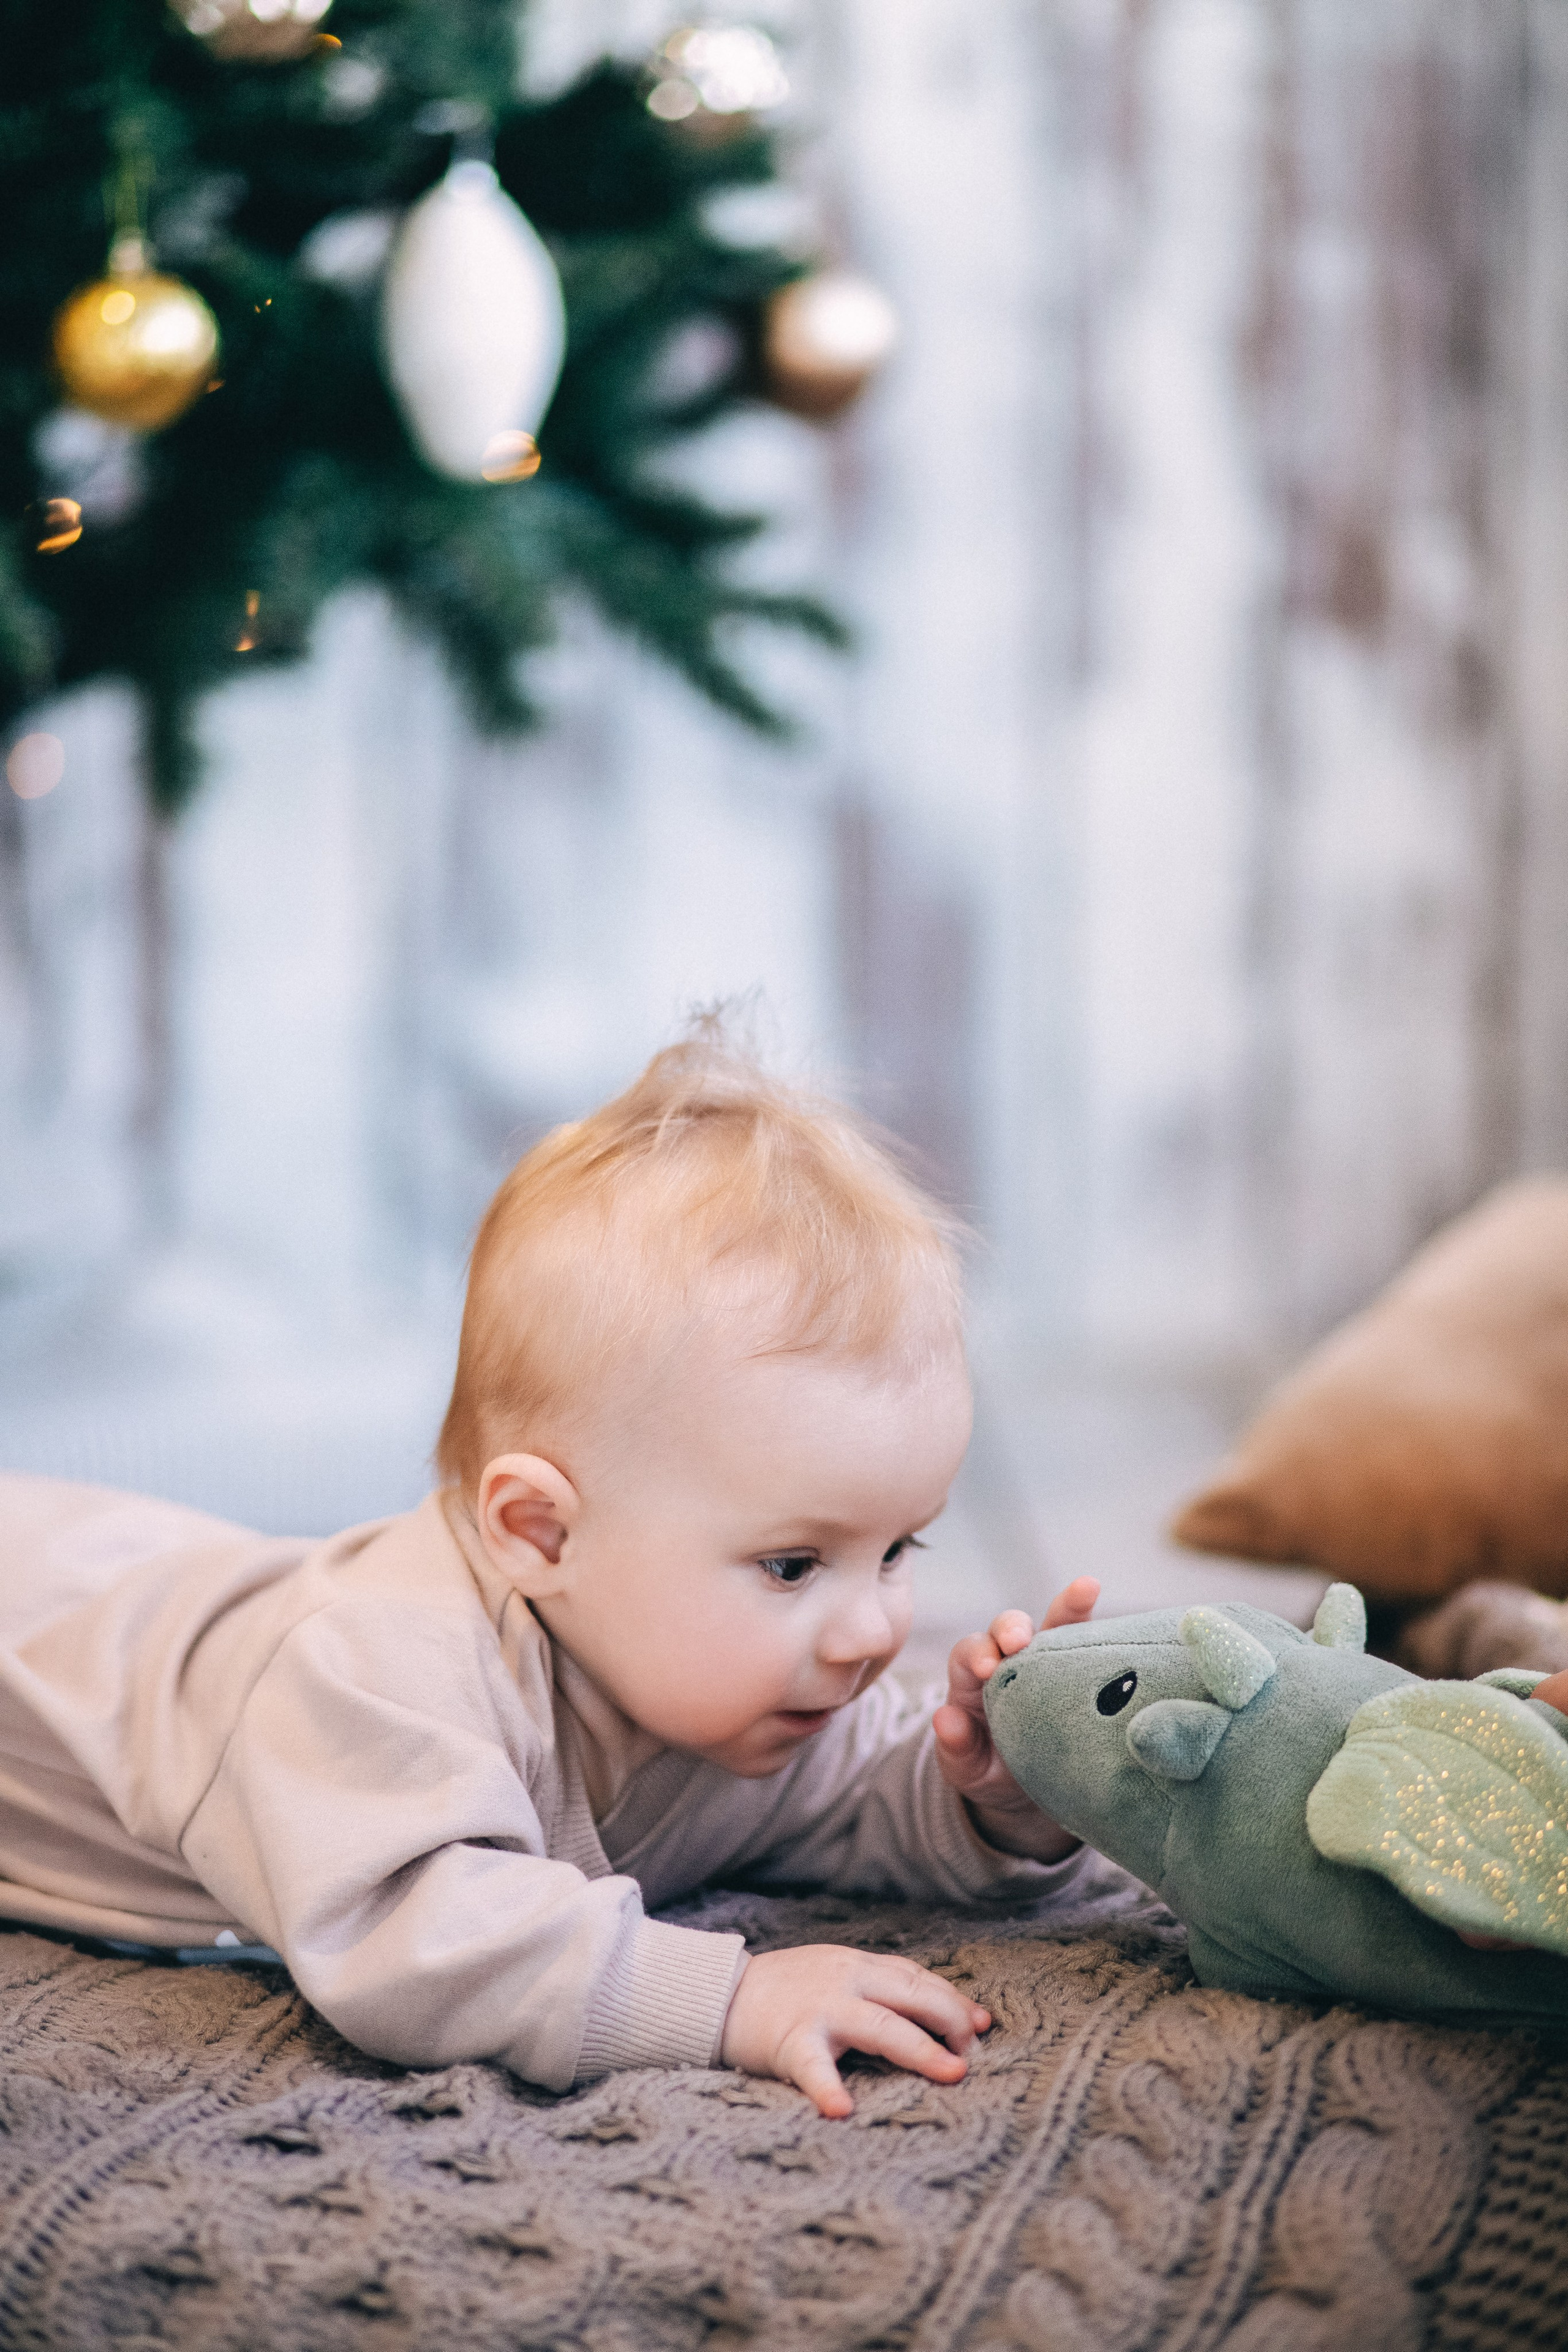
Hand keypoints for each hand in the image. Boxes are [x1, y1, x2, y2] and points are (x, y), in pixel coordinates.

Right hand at [720, 1944, 989, 2117]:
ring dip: (920, 2050)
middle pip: (912, 1996)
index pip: (918, 1978)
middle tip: (975, 2054)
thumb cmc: (789, 1992)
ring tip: (952, 2073)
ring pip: (881, 2026)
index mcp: (859, 1967)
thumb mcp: (840, 1977)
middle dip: (952, 2021)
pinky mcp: (791, 2041)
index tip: (983, 2025)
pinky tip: (843, 2111)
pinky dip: (828, 2088)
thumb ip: (888, 1992)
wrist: (719, 1995)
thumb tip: (958, 2016)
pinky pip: (814, 2068)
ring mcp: (821, 2009)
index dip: (954, 2001)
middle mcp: (847, 1981)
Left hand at [932, 1578, 1099, 1861]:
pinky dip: (1109, 1631)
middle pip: (1008, 1627)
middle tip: (1019, 1640)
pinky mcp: (1081, 1668)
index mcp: (973, 1678)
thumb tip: (944, 1719)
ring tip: (1088, 1588)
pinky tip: (1130, 1625)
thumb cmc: (986, 1769)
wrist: (1022, 1787)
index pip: (970, 1653)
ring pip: (1056, 1623)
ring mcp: (1048, 1660)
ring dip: (1070, 1605)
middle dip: (1013, 1627)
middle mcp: (1010, 1659)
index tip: (986, 1668)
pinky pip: (1093, 1644)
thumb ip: (954, 1746)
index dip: (977, 1654)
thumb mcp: (966, 1768)